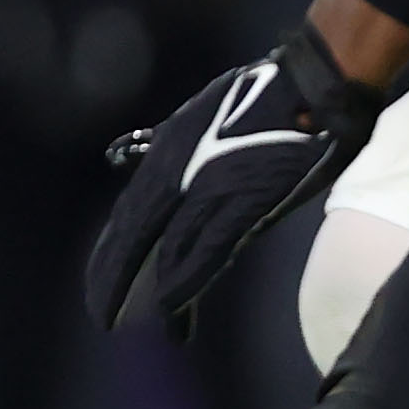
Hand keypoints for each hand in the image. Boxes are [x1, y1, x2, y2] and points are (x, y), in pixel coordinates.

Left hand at [85, 25, 386, 337]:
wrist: (310, 86)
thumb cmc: (264, 99)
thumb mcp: (199, 115)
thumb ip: (169, 145)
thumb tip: (131, 160)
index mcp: (168, 150)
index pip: (130, 212)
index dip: (112, 251)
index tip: (99, 284)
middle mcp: (179, 170)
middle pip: (135, 232)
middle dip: (114, 275)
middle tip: (99, 314)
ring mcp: (210, 186)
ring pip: (165, 247)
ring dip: (144, 288)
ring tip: (126, 321)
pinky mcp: (245, 200)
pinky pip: (207, 249)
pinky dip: (186, 281)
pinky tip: (170, 308)